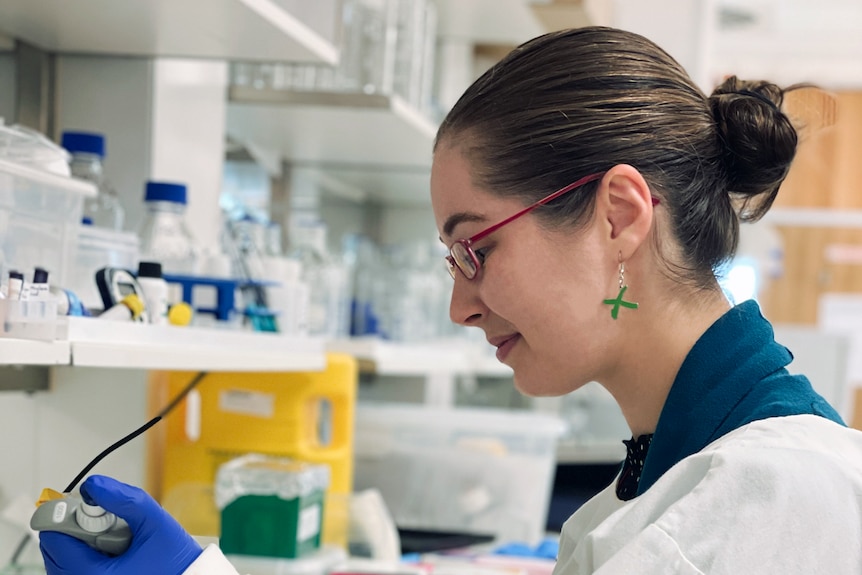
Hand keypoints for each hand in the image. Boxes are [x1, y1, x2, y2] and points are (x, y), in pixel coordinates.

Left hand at [39, 475, 201, 574]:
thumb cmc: (175, 560)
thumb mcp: (155, 522)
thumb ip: (125, 500)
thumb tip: (94, 484)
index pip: (54, 540)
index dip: (65, 516)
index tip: (86, 504)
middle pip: (54, 551)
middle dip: (73, 529)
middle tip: (104, 521)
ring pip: (62, 562)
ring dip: (78, 543)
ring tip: (111, 537)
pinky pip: (74, 571)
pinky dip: (84, 557)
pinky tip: (110, 551)